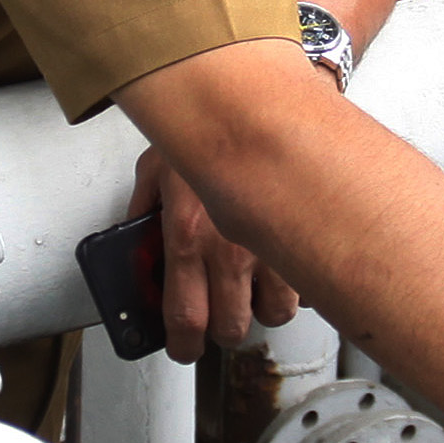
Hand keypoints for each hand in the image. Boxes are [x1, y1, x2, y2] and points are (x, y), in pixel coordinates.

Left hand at [130, 147, 300, 362]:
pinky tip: (286, 263)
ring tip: (253, 294)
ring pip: (277, 313)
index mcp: (189, 236)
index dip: (184, 345)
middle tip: (217, 319)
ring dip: (263, 310)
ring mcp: (276, 244)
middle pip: (234, 328)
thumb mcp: (157, 166)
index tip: (184, 347)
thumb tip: (134, 241)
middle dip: (223, 331)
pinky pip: (309, 280)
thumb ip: (144, 209)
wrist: (262, 95)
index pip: (185, 317)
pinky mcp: (308, 233)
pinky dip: (299, 280)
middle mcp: (233, 249)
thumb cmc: (209, 126)